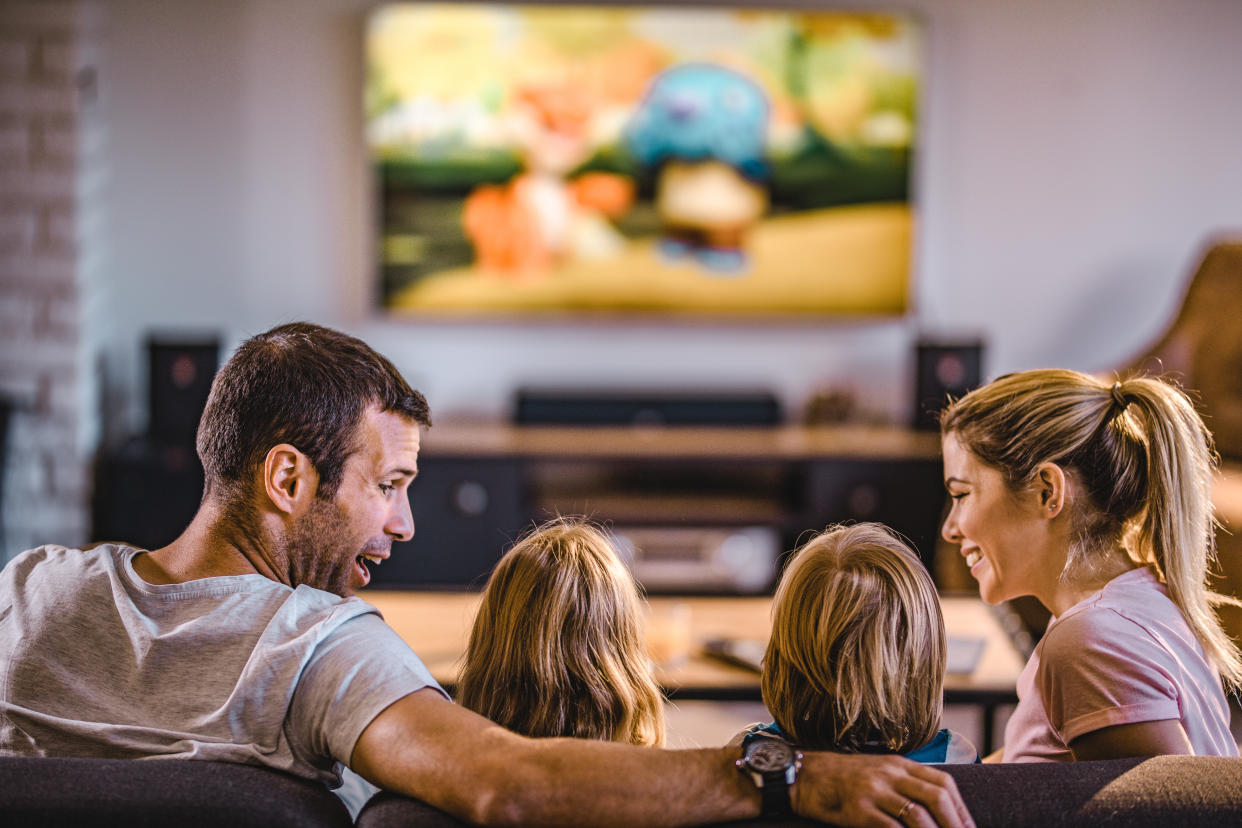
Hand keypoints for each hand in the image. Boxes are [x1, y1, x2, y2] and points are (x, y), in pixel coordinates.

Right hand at [793, 752, 974, 827]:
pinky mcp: (858, 809)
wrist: (803, 776)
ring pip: (917, 815)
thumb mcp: (877, 772)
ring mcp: (873, 790)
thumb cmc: (842, 779)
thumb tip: (935, 807)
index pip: (942, 782)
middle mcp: (889, 773)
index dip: (961, 808)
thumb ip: (904, 783)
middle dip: (956, 824)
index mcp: (898, 764)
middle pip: (936, 796)